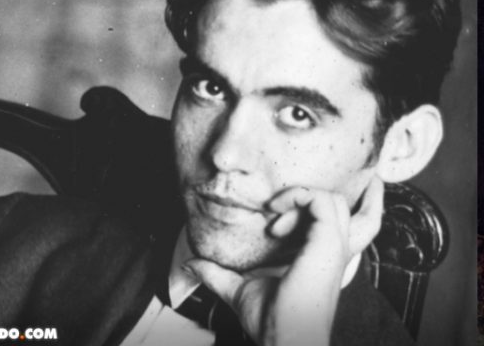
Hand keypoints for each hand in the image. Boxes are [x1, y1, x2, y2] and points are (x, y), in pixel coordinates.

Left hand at [184, 178, 384, 345]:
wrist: (285, 339)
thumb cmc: (270, 320)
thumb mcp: (238, 289)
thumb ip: (217, 274)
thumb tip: (190, 264)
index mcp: (320, 258)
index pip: (327, 220)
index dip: (302, 210)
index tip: (270, 229)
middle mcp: (331, 250)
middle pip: (336, 204)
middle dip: (307, 196)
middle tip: (275, 211)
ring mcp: (333, 246)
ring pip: (333, 199)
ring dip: (300, 195)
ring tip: (274, 211)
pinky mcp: (328, 242)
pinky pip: (321, 201)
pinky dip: (297, 198)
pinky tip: (274, 219)